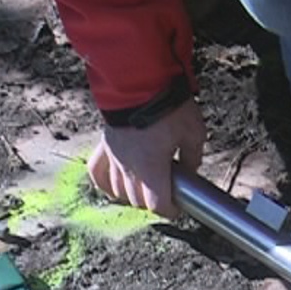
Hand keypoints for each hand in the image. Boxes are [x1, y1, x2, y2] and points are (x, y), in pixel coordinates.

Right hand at [87, 100, 205, 218]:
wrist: (140, 79)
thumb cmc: (167, 105)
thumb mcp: (193, 133)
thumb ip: (192, 158)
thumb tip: (189, 170)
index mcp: (151, 169)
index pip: (157, 205)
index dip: (170, 210)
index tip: (178, 207)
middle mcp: (128, 168)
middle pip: (137, 201)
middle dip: (153, 201)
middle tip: (166, 193)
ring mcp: (113, 157)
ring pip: (118, 190)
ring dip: (133, 194)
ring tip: (146, 187)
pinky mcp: (104, 145)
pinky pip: (97, 171)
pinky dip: (105, 182)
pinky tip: (113, 186)